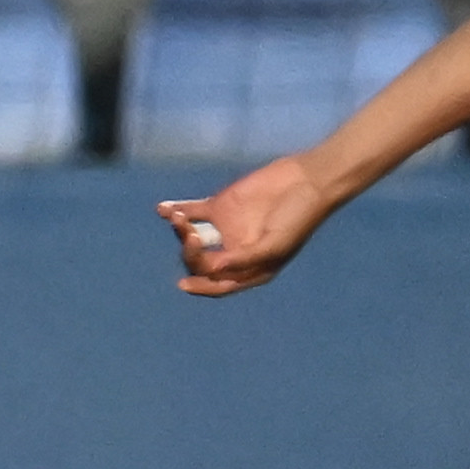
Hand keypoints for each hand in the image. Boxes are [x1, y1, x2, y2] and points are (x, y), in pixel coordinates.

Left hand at [159, 157, 331, 298]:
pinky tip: (163, 209)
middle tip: (192, 237)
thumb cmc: (297, 219)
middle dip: (191, 254)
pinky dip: (177, 211)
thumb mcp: (274, 245)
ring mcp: (225, 229)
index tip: (183, 284)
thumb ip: (243, 259)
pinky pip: (192, 212)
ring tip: (179, 218)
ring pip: (192, 237)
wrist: (306, 181)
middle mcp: (233, 252)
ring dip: (181, 231)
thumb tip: (212, 270)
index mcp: (249, 270)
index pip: (218, 284)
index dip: (200, 286)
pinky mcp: (220, 206)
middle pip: (200, 261)